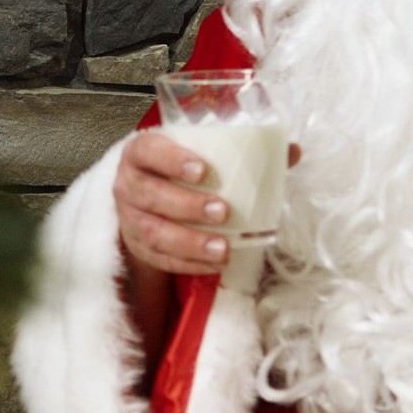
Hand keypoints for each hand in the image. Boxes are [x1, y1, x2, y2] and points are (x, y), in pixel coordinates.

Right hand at [113, 132, 231, 275]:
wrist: (146, 195)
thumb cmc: (175, 169)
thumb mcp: (192, 150)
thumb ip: (229, 149)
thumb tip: (284, 150)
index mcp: (139, 153)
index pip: (148, 151)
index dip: (172, 160)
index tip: (203, 169)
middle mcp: (128, 184)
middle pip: (149, 195)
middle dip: (187, 206)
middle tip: (222, 211)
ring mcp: (129, 218)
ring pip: (153, 232)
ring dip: (190, 242)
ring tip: (223, 247)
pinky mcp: (137, 246)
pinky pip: (159, 258)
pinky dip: (188, 263)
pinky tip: (214, 263)